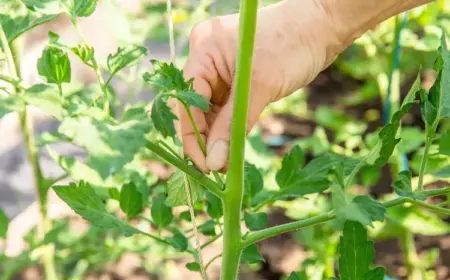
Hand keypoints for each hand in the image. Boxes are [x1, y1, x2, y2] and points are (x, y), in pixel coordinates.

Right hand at [178, 0, 339, 172]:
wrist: (321, 26)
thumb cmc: (292, 45)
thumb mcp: (260, 87)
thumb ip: (234, 125)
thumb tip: (215, 161)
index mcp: (204, 50)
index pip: (187, 100)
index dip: (192, 135)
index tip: (203, 164)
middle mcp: (207, 58)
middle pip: (196, 106)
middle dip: (205, 138)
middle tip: (215, 169)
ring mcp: (222, 68)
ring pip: (212, 110)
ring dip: (218, 136)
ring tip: (224, 164)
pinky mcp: (236, 78)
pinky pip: (226, 107)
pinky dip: (230, 126)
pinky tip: (232, 147)